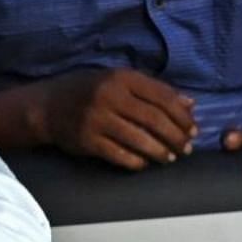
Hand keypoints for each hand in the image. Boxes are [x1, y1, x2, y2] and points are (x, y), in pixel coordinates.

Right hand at [35, 68, 196, 170]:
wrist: (47, 106)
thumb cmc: (90, 91)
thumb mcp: (119, 81)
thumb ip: (154, 90)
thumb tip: (191, 104)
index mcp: (122, 78)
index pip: (162, 97)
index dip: (182, 116)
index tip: (193, 129)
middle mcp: (110, 96)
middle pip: (155, 119)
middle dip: (176, 137)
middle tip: (187, 148)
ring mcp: (97, 119)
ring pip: (140, 140)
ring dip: (160, 152)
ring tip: (170, 158)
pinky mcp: (88, 141)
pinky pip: (120, 155)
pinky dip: (137, 162)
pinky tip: (145, 163)